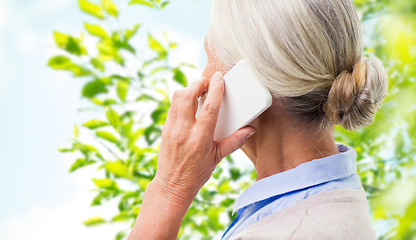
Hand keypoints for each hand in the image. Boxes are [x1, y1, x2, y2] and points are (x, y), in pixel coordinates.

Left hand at [153, 71, 255, 204]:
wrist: (172, 185)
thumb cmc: (197, 173)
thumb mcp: (218, 158)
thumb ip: (234, 141)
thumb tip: (250, 130)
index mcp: (201, 138)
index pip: (210, 107)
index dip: (215, 89)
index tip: (219, 77)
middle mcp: (184, 131)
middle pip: (188, 96)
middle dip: (198, 83)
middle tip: (207, 83)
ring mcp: (171, 129)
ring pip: (177, 98)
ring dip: (188, 89)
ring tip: (199, 91)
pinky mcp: (164, 129)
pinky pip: (172, 107)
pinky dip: (181, 100)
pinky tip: (189, 104)